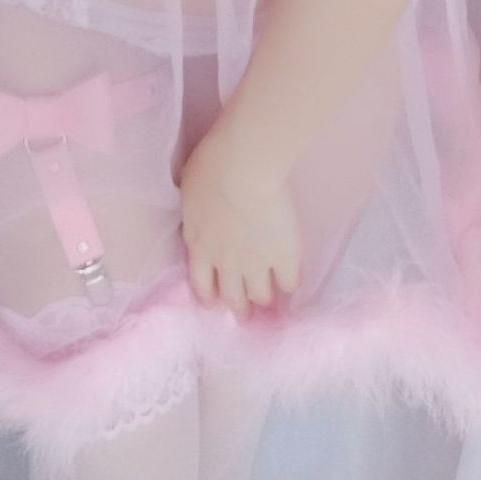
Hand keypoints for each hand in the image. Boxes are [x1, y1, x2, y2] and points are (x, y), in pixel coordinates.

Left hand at [176, 123, 301, 319]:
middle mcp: (226, 263)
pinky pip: (290, 283)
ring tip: (271, 298)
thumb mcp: (188, 184)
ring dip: (264, 298)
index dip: (208, 295)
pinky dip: (290, 283)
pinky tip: (292, 278)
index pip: (201, 284)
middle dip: (238, 307)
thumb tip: (193, 197)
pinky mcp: (284, 258)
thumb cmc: (210, 166)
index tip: (214, 301)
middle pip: (232, 298)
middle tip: (245, 313)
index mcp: (199, 245)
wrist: (242, 169)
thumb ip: (192, 202)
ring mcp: (256, 264)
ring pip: (261, 296)